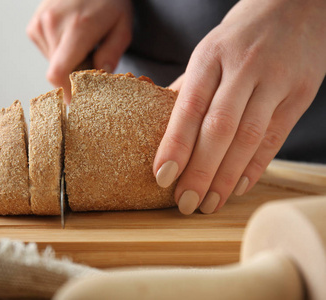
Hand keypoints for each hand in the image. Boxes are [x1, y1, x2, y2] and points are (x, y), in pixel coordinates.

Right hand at [27, 0, 132, 102]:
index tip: (76, 101)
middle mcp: (53, 25)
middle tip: (90, 61)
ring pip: (51, 63)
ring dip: (66, 62)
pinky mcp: (33, 25)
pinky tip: (69, 38)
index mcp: (77, 28)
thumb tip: (100, 75)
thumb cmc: (109, 0)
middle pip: (57, 72)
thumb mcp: (122, 27)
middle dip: (74, 75)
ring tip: (81, 44)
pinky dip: (58, 52)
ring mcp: (40, 24)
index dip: (66, 91)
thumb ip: (111, 54)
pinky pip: (45, 52)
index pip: (59, 73)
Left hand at [154, 0, 325, 214]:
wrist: (295, 5)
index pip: (189, 107)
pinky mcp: (300, 93)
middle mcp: (242, 68)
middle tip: (185, 203)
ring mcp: (275, 81)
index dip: (175, 145)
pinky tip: (238, 187)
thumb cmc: (240, 35)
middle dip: (200, 170)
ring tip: (209, 203)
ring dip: (227, 177)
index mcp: (210, 58)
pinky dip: (255, 166)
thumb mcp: (208, 52)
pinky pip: (275, 137)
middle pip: (219, 128)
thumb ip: (189, 90)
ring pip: (248, 138)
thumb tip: (162, 128)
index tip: (162, 177)